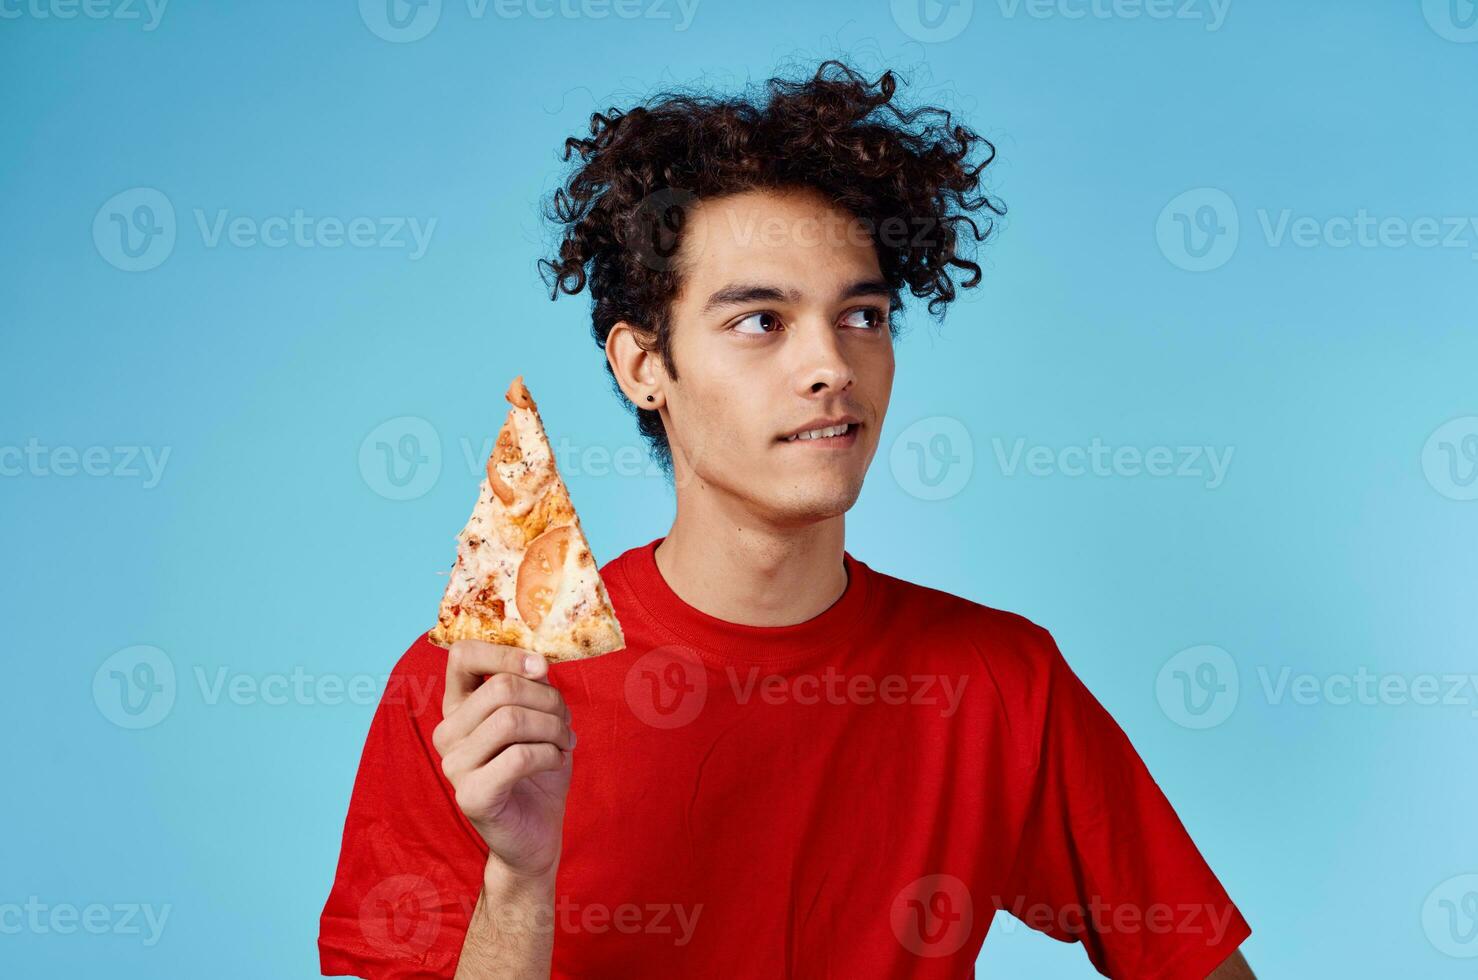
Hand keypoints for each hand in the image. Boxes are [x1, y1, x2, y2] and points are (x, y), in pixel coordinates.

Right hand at [433, 640, 575, 879]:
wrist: (536, 834)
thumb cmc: (537, 771)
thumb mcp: (539, 718)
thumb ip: (532, 687)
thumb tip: (538, 664)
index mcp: (459, 707)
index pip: (462, 655)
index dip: (505, 653)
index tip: (541, 668)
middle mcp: (447, 733)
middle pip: (501, 687)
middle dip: (548, 700)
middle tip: (565, 722)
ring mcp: (454, 766)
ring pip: (512, 719)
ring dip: (553, 728)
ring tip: (564, 742)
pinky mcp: (471, 796)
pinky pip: (519, 756)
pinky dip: (550, 754)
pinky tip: (556, 762)